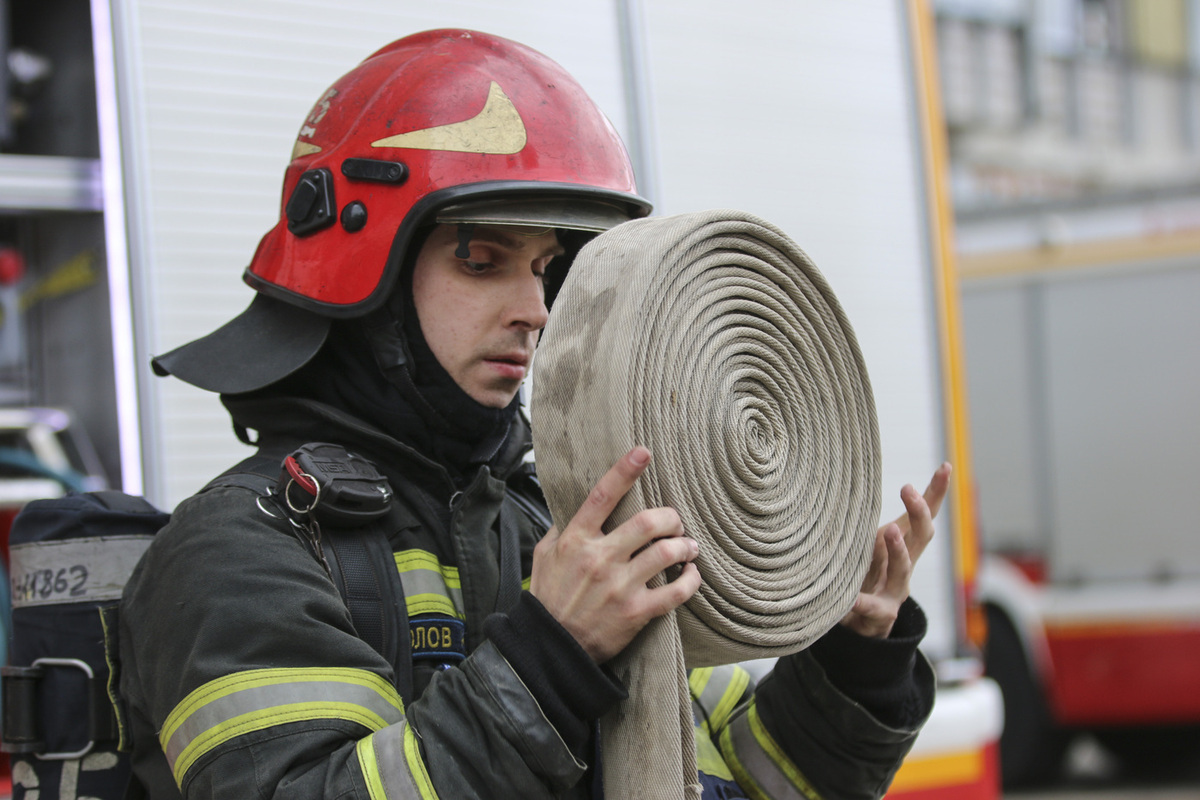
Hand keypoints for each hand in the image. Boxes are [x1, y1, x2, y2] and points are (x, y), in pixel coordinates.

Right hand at [530, 446, 701, 662]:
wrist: (551, 648)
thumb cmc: (548, 597)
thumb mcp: (543, 555)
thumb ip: (561, 527)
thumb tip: (573, 503)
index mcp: (576, 540)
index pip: (602, 496)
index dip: (624, 471)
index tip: (643, 452)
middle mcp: (600, 559)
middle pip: (649, 522)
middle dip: (671, 517)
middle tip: (675, 521)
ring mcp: (620, 586)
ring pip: (668, 553)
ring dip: (685, 545)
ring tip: (688, 546)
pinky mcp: (636, 612)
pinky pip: (676, 591)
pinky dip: (691, 580)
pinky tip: (692, 574)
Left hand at [839, 462, 951, 638]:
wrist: (864, 629)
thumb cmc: (864, 579)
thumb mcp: (869, 550)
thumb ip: (872, 529)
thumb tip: (864, 495)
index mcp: (903, 547)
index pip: (923, 517)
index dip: (936, 493)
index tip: (945, 467)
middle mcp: (905, 567)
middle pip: (922, 537)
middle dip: (919, 513)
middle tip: (908, 489)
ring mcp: (895, 591)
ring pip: (902, 569)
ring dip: (897, 550)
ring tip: (888, 531)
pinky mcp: (880, 615)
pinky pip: (870, 607)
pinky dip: (859, 602)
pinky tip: (850, 599)